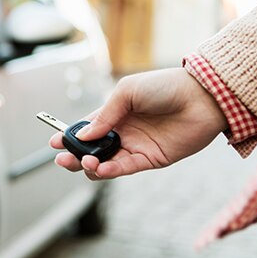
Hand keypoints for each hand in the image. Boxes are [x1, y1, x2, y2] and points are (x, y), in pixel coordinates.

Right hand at [51, 68, 227, 179]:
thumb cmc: (165, 86)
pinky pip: (124, 168)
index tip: (55, 143)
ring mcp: (135, 146)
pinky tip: (101, 168)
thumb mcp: (128, 91)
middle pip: (91, 150)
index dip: (69, 137)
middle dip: (74, 156)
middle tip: (63, 158)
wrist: (201, 98)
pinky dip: (110, 171)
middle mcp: (122, 131)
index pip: (86, 128)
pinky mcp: (150, 159)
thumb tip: (83, 136)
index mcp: (114, 112)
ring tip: (87, 161)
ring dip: (91, 165)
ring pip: (105, 163)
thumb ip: (104, 114)